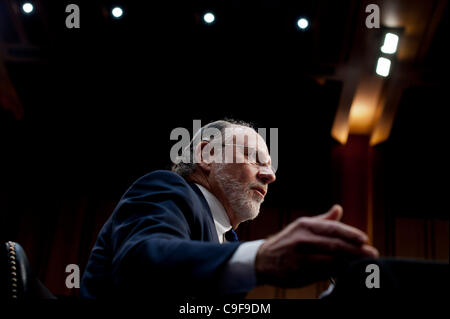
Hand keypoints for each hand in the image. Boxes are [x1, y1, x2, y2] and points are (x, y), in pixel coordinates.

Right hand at [254, 204, 378, 286]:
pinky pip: (323, 272)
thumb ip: (323, 220)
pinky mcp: (299, 271)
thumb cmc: (288, 242)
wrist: (264, 260)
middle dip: (356, 250)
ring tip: (365, 264)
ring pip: (331, 259)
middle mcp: (302, 239)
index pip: (333, 228)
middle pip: (335, 244)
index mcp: (305, 225)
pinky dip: (338, 272)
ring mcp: (300, 256)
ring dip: (350, 262)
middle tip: (372, 254)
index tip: (365, 239)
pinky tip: (348, 272)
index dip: (350, 234)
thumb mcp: (302, 226)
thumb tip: (339, 209)